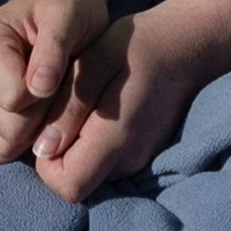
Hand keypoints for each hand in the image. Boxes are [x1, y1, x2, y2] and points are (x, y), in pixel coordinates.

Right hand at [0, 0, 114, 166]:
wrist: (63, 13)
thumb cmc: (68, 11)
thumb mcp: (69, 15)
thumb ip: (55, 47)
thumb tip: (39, 86)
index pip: (13, 98)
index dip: (45, 93)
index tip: (58, 70)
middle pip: (7, 128)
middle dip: (41, 115)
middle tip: (56, 86)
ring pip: (1, 145)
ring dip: (33, 130)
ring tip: (46, 98)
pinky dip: (19, 145)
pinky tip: (35, 116)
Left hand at [32, 0, 230, 202]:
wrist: (187, 45)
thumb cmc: (136, 46)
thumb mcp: (92, 65)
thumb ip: (67, 109)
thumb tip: (42, 149)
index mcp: (115, 139)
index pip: (68, 186)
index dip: (47, 163)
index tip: (50, 124)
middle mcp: (129, 160)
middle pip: (78, 182)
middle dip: (60, 154)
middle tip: (67, 108)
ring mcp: (140, 160)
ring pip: (91, 172)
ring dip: (77, 147)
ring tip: (87, 104)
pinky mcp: (143, 153)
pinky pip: (107, 162)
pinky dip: (94, 143)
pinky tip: (102, 109)